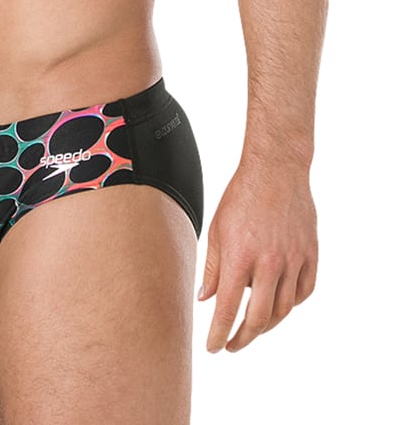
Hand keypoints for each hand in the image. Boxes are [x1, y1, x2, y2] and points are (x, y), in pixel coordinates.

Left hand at [198, 162, 317, 352]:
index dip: (219, 334)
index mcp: (240, 257)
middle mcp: (269, 264)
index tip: (214, 347)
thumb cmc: (242, 196)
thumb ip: (213, 267)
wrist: (276, 170)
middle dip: (243, 338)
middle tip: (232, 345)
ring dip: (268, 325)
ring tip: (254, 327)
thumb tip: (207, 298)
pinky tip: (280, 304)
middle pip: (259, 319)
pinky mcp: (310, 254)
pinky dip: (292, 303)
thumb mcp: (217, 229)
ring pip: (284, 309)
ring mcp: (293, 260)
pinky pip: (304, 291)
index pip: (228, 309)